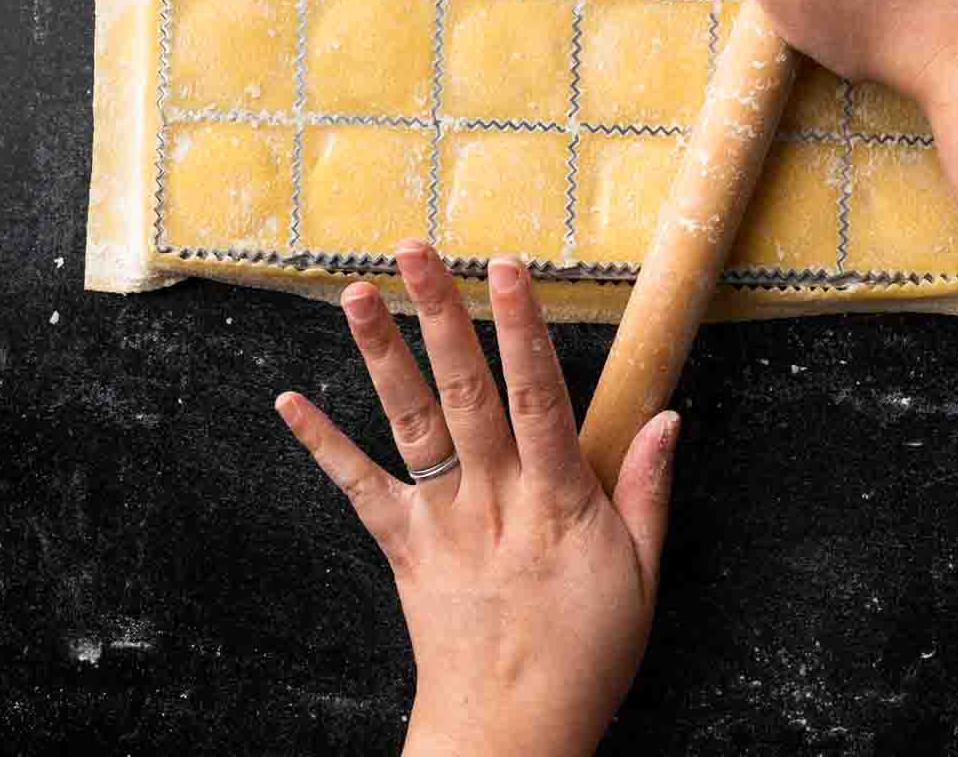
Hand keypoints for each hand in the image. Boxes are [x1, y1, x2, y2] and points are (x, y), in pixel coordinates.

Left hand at [275, 241, 679, 756]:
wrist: (508, 735)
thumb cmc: (583, 654)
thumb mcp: (641, 576)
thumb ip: (648, 490)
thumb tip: (667, 417)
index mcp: (555, 497)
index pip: (539, 393)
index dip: (523, 327)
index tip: (508, 267)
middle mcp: (491, 495)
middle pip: (463, 389)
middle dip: (442, 313)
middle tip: (417, 249)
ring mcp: (439, 517)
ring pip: (410, 421)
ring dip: (382, 354)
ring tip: (358, 293)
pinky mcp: (402, 544)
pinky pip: (358, 488)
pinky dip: (322, 443)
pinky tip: (290, 401)